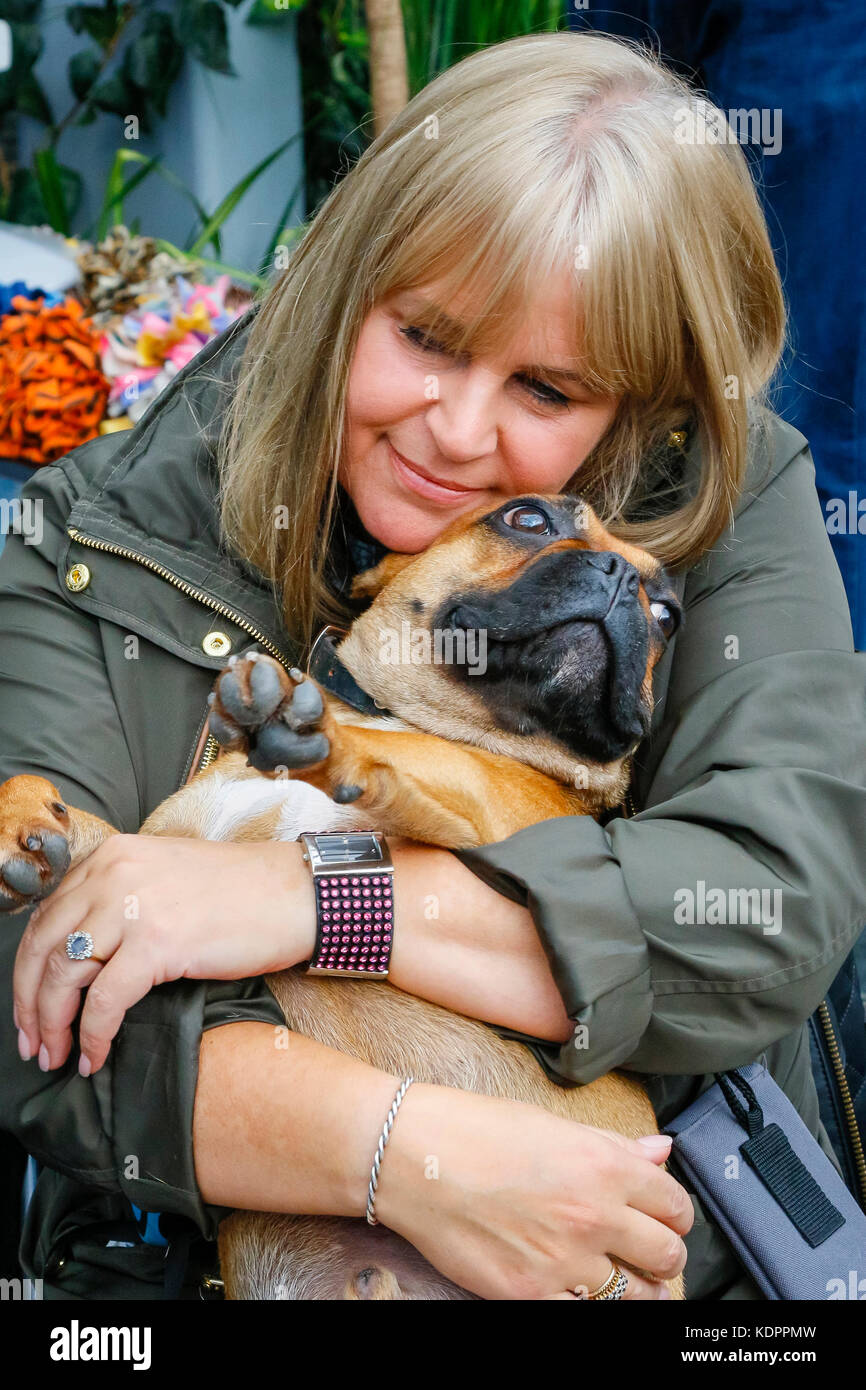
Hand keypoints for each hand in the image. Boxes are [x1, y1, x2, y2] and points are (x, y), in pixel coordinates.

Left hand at [13, 835, 315, 1076]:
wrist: (295, 892)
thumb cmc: (242, 892)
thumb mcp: (165, 877)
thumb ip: (120, 898)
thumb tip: (85, 952)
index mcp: (112, 856)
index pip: (47, 918)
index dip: (28, 970)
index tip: (30, 1008)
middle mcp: (113, 874)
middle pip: (42, 948)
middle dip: (29, 1005)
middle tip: (33, 1043)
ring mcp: (133, 906)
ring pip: (62, 977)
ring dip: (53, 1026)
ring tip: (58, 1056)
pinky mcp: (158, 942)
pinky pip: (104, 1002)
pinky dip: (92, 1036)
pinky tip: (95, 1057)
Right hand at [373, 1082, 691, 1299]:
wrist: (413, 1158)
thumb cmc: (475, 1131)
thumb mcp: (552, 1124)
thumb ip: (613, 1146)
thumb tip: (658, 1151)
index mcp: (604, 1166)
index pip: (675, 1205)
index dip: (675, 1213)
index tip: (665, 1216)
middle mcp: (594, 1216)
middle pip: (668, 1256)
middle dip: (664, 1254)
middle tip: (649, 1251)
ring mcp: (564, 1261)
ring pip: (636, 1295)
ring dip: (635, 1287)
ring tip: (620, 1277)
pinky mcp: (531, 1294)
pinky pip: (584, 1312)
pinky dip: (586, 1302)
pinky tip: (575, 1285)